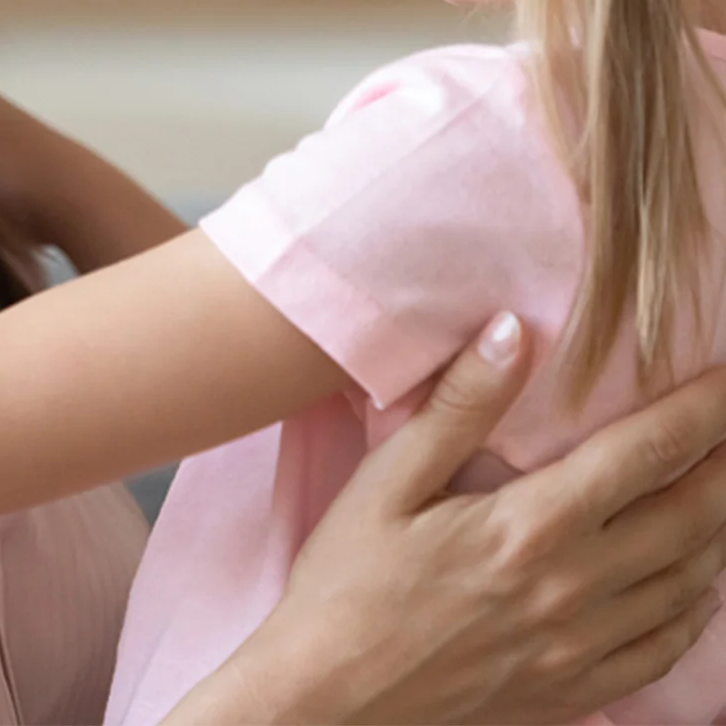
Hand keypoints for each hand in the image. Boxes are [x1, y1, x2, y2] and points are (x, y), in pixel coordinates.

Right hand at [176, 314, 725, 722]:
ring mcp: (582, 648)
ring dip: (721, 529)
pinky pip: (665, 649)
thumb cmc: (347, 582)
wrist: (332, 701)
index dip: (700, 412)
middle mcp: (575, 589)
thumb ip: (458, 406)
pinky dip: (698, 607)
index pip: (643, 455)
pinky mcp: (574, 690)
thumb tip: (512, 330)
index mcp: (531, 527)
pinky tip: (699, 582)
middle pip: (689, 518)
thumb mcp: (388, 480)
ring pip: (690, 583)